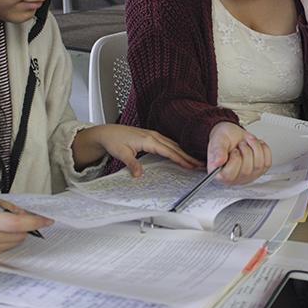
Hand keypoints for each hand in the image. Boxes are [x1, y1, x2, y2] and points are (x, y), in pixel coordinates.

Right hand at [0, 197, 53, 257]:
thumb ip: (5, 205)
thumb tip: (25, 213)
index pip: (15, 223)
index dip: (35, 221)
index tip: (47, 220)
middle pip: (19, 234)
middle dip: (26, 224)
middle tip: (19, 215)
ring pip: (15, 242)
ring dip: (17, 232)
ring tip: (1, 223)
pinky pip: (7, 247)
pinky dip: (8, 239)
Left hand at [74, 124, 201, 176]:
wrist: (108, 132)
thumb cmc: (114, 140)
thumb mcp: (121, 153)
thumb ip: (131, 164)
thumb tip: (139, 174)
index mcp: (148, 140)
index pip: (169, 151)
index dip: (181, 159)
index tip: (191, 165)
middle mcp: (153, 136)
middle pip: (175, 147)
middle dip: (188, 156)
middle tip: (200, 165)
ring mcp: (153, 135)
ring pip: (173, 144)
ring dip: (184, 153)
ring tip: (195, 161)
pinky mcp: (152, 137)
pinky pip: (168, 143)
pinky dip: (177, 149)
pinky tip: (181, 154)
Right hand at [207, 122, 271, 184]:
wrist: (232, 135)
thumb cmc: (223, 139)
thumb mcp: (217, 141)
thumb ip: (217, 151)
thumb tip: (217, 162)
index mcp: (220, 173)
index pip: (229, 175)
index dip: (235, 160)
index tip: (234, 150)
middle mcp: (234, 178)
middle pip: (246, 170)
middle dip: (246, 151)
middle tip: (241, 144)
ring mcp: (248, 176)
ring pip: (259, 165)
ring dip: (255, 148)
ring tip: (247, 142)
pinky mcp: (259, 171)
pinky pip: (267, 162)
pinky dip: (264, 149)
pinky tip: (255, 145)